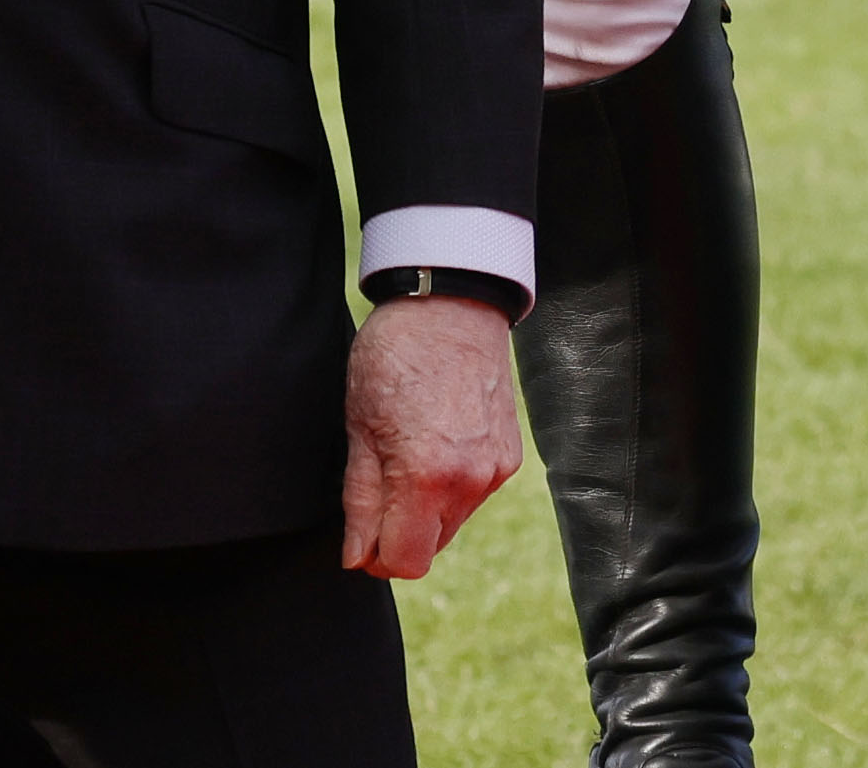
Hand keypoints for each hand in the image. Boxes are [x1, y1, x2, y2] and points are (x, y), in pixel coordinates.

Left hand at [342, 292, 523, 573]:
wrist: (452, 304)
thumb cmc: (396, 356)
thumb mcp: (359, 427)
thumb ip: (360, 500)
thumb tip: (357, 557)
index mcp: (425, 478)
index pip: (403, 562)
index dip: (374, 557)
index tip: (360, 536)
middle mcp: (469, 482)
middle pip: (428, 548)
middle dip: (399, 533)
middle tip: (378, 485)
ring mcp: (495, 470)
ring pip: (451, 524)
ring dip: (425, 510)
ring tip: (408, 455)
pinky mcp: (509, 456)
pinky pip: (473, 495)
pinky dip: (451, 486)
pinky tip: (436, 444)